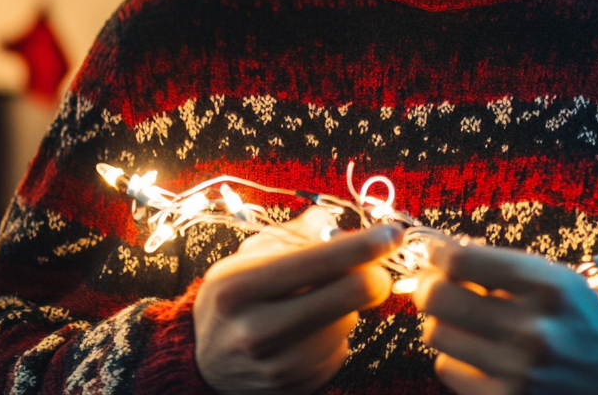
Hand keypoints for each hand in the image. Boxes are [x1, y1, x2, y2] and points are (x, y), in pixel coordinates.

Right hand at [193, 207, 403, 394]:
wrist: (205, 363)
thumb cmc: (232, 298)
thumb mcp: (244, 258)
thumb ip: (291, 235)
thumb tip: (333, 219)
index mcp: (237, 286)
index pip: (315, 261)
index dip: (362, 246)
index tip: (392, 234)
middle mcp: (255, 330)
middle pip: (345, 296)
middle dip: (372, 276)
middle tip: (377, 269)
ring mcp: (276, 366)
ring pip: (347, 324)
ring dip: (349, 307)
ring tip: (325, 299)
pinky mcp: (295, 387)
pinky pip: (338, 351)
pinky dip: (336, 334)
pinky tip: (315, 328)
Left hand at [412, 241, 597, 394]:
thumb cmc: (574, 317)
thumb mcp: (552, 278)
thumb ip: (498, 266)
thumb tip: (438, 257)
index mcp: (547, 287)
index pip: (461, 262)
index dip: (437, 256)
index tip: (436, 257)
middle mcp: (533, 330)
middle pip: (438, 298)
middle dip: (429, 288)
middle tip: (436, 288)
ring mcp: (519, 370)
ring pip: (437, 334)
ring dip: (445, 324)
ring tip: (466, 323)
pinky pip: (446, 368)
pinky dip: (456, 358)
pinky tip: (480, 354)